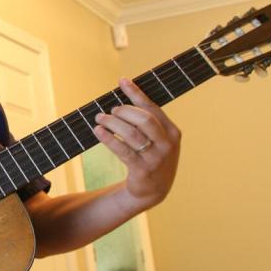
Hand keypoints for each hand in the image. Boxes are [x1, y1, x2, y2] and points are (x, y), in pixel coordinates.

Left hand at [93, 78, 180, 209]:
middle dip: (124, 111)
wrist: (154, 190)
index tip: (122, 81)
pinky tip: (98, 132)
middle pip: (144, 119)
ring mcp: (156, 158)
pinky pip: (123, 151)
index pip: (153, 108)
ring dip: (113, 123)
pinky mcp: (143, 170)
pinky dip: (109, 139)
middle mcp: (167, 144)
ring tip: (99, 119)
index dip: (137, 93)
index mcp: (172, 131)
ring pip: (132, 134)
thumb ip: (147, 121)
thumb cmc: (151, 157)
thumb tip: (123, 97)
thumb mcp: (157, 139)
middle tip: (110, 110)